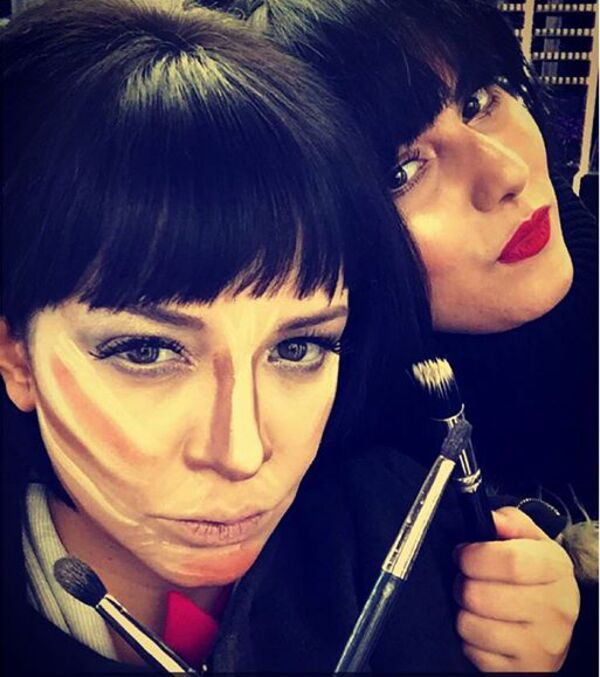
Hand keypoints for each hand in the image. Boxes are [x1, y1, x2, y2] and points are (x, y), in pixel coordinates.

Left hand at [454, 506, 579, 671]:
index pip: (510, 561)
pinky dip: (470, 639)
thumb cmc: (534, 580)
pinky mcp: (523, 670)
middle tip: (470, 579)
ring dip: (463, 610)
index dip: (474, 555)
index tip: (463, 554)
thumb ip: (509, 522)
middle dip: (462, 582)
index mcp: (556, 570)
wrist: (550, 627)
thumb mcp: (529, 541)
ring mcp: (541, 645)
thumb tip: (492, 518)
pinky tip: (486, 627)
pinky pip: (472, 650)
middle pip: (480, 594)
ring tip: (478, 603)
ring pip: (469, 623)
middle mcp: (556, 609)